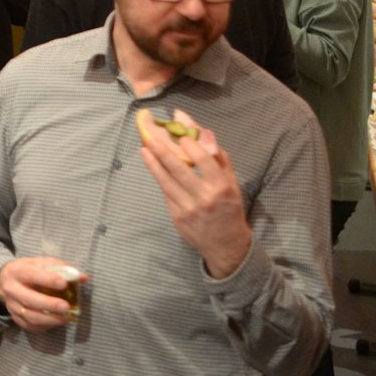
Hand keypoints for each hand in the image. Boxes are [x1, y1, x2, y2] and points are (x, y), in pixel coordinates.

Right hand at [0, 257, 84, 330]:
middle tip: (66, 307)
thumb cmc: (28, 270)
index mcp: (18, 271)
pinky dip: (45, 326)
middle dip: (49, 305)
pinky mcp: (14, 317)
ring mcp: (11, 305)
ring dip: (50, 319)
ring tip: (66, 317)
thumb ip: (62, 268)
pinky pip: (29, 326)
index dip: (48, 280)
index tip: (63, 284)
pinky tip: (57, 321)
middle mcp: (11, 289)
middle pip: (29, 299)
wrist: (4, 280)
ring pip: (30, 316)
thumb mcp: (41, 263)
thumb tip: (83, 277)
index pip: (31, 275)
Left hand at [138, 107, 253, 277]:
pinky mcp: (177, 217)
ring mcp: (188, 208)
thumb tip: (199, 131)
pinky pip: (166, 193)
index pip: (204, 159)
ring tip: (144, 148)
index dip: (190, 144)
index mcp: (222, 186)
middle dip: (163, 151)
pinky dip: (159, 178)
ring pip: (166, 181)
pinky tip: (152, 166)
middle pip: (180, 169)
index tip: (180, 134)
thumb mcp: (231, 182)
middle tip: (151, 137)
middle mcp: (205, 197)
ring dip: (153, 163)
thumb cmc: (229, 206)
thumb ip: (217, 157)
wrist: (226, 244)